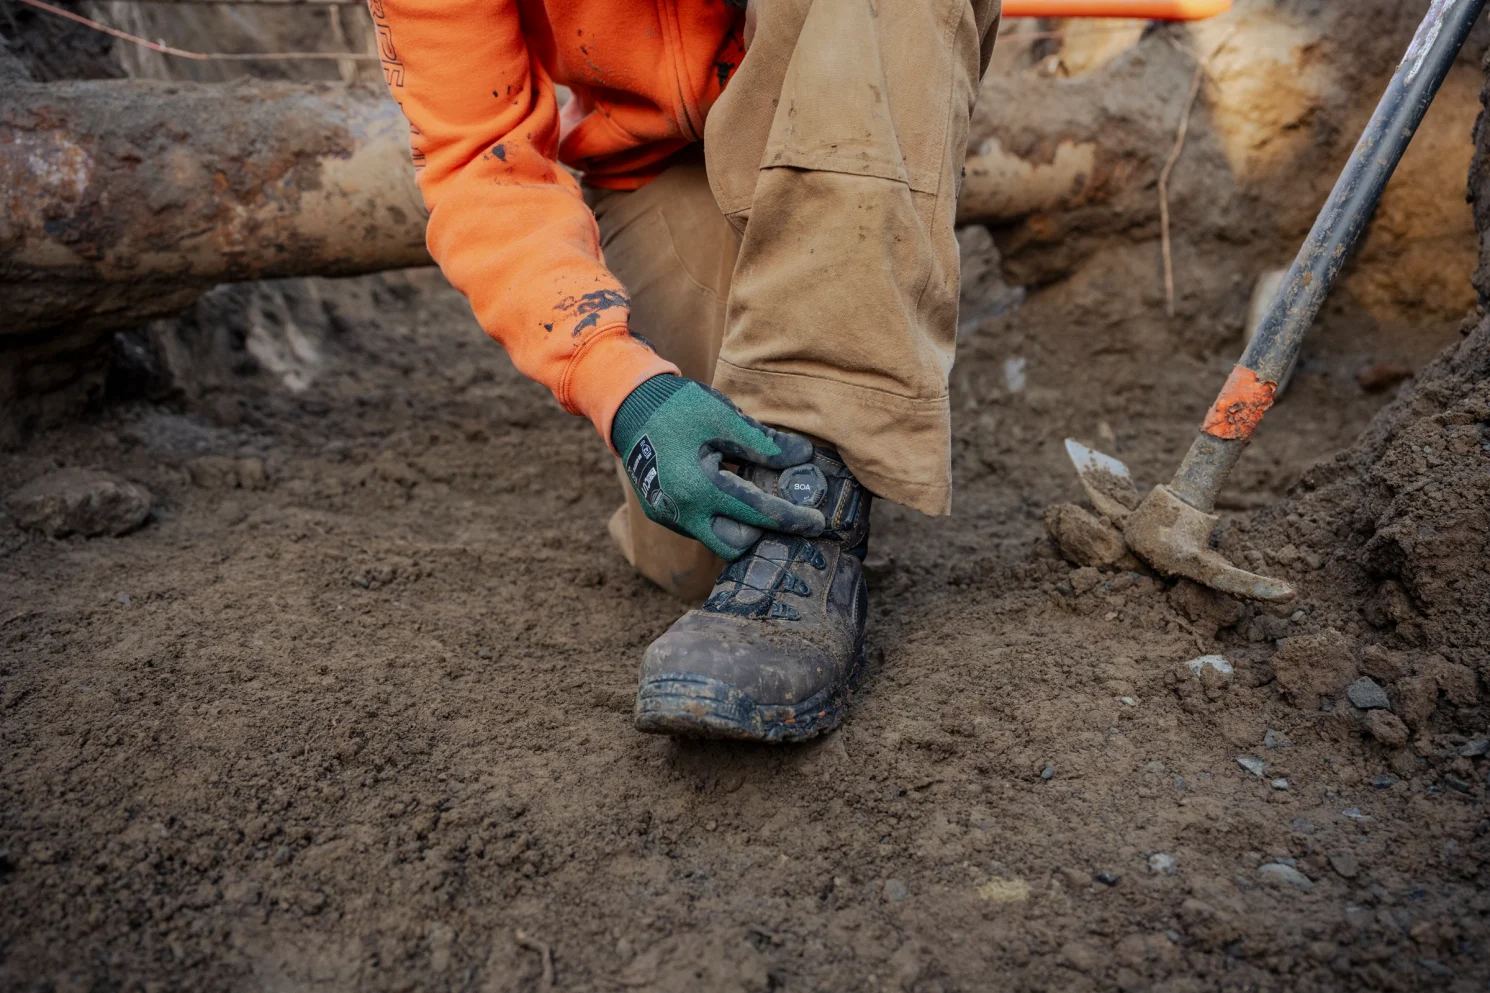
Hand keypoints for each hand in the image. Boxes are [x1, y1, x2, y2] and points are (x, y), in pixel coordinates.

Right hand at [611, 375, 823, 558]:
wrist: (629, 407)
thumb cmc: (679, 408)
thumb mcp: (725, 419)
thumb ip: (765, 444)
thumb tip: (804, 457)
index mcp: (699, 488)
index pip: (758, 514)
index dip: (792, 519)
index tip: (817, 523)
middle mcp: (681, 512)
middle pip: (735, 546)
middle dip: (760, 534)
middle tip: (781, 513)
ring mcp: (668, 516)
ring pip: (715, 537)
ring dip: (739, 525)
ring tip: (753, 494)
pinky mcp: (662, 513)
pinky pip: (698, 526)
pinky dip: (718, 515)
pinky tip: (727, 488)